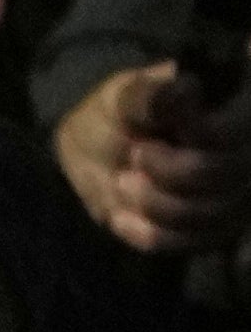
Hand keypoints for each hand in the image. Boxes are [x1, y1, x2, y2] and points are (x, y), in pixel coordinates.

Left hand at [59, 62, 250, 258]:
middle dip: (161, 168)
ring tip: (123, 181)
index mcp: (235, 113)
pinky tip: (122, 215)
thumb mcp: (121, 99)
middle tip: (134, 154)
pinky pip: (184, 242)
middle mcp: (247, 157)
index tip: (159, 128)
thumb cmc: (117, 118)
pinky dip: (144, 230)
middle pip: (213, 174)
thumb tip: (188, 89)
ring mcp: (237, 198)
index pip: (230, 132)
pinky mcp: (216, 233)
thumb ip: (149, 96)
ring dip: (148, 199)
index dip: (194, 133)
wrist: (94, 159)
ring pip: (201, 213)